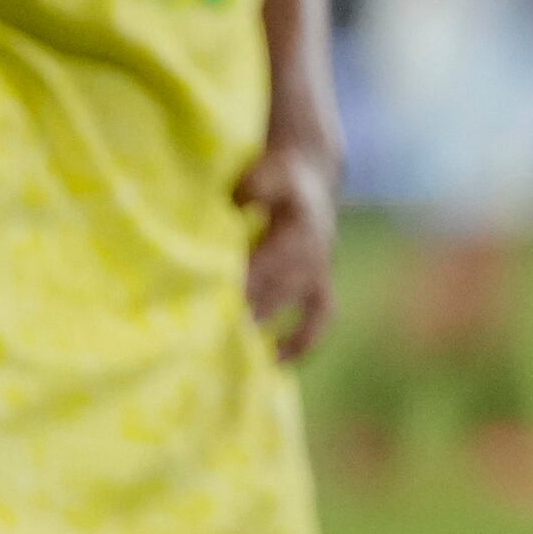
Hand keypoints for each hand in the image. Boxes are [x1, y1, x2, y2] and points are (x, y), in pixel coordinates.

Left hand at [234, 135, 339, 359]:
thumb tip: (237, 205)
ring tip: (236, 349)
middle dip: (249, 309)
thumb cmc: (277, 175)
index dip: (247, 280)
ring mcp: (320, 268)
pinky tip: (275, 363)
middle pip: (281, 286)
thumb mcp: (266, 171)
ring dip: (266, 322)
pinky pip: (320, 317)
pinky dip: (303, 342)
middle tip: (212, 334)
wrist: (310, 172)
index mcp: (300, 222)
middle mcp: (315, 250)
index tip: (218, 300)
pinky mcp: (320, 283)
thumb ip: (254, 187)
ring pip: (295, 302)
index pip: (271, 258)